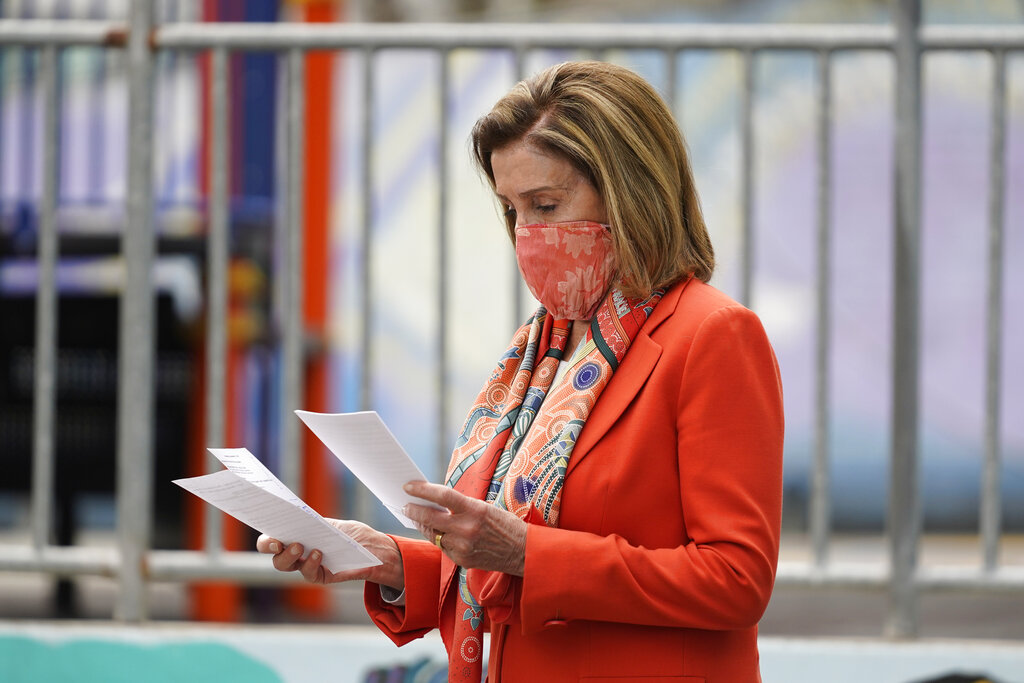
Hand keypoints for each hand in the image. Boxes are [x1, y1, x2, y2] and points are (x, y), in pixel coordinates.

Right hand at [256, 519, 403, 589]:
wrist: (375, 550)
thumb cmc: (352, 534)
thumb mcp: (333, 525)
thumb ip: (315, 524)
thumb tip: (296, 519)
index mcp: (296, 535)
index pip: (272, 536)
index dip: (265, 535)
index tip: (266, 527)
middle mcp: (296, 552)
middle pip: (273, 553)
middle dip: (269, 546)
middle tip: (276, 541)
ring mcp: (305, 565)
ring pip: (284, 565)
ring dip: (288, 555)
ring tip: (299, 546)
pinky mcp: (319, 576)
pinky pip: (308, 573)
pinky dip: (310, 563)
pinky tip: (318, 554)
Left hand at [402, 481, 526, 576]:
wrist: (523, 552)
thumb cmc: (505, 525)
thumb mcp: (485, 508)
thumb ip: (461, 506)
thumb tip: (435, 502)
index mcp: (474, 510)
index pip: (442, 495)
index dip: (422, 489)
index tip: (408, 486)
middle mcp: (466, 529)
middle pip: (429, 517)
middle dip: (413, 510)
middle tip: (404, 505)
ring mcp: (462, 547)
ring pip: (433, 534)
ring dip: (423, 525)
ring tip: (417, 518)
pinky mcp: (462, 560)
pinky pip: (443, 547)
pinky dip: (439, 539)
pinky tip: (437, 532)